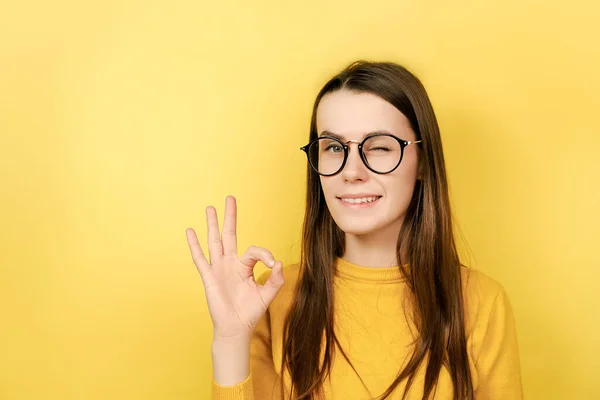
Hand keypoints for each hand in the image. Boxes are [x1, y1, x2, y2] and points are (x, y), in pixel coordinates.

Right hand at [186, 196, 284, 341]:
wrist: (236, 328)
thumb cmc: (250, 312)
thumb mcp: (267, 295)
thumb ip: (276, 280)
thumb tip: (278, 263)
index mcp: (245, 266)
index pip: (254, 250)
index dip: (264, 254)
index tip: (272, 264)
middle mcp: (230, 264)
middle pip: (230, 235)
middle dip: (230, 217)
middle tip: (230, 198)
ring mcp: (218, 269)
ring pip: (215, 242)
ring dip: (212, 225)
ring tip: (210, 208)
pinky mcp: (209, 277)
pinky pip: (200, 258)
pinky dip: (194, 245)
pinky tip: (190, 231)